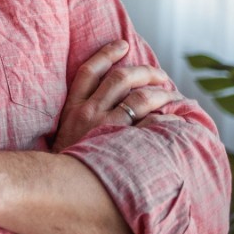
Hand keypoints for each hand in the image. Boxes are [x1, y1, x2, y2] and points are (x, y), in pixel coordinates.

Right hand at [52, 40, 184, 150]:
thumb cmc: (66, 161)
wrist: (58, 188)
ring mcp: (105, 127)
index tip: (123, 44)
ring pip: (140, 97)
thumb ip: (79, 115)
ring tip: (172, 95)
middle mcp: (89, 112)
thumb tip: (104, 102)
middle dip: (145, 71)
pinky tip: (175, 120)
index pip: (88, 71)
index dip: (106, 53)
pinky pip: (151, 123)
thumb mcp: (64, 132)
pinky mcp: (121, 143)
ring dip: (161, 92)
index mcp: (73, 107)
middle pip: (120, 78)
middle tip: (160, 74)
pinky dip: (166, 118)